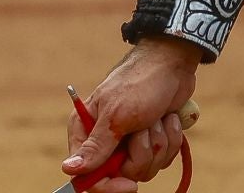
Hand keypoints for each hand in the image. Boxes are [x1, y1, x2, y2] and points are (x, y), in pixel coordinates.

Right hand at [63, 36, 201, 191]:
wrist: (174, 63)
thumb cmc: (141, 82)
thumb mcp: (117, 116)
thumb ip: (95, 147)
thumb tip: (68, 169)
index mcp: (86, 130)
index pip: (88, 175)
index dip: (108, 185)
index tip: (130, 185)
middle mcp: (105, 139)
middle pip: (120, 174)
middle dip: (141, 155)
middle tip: (146, 129)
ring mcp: (130, 140)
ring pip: (145, 166)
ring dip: (158, 142)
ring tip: (157, 118)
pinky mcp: (152, 138)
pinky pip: (163, 156)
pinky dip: (171, 138)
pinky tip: (169, 118)